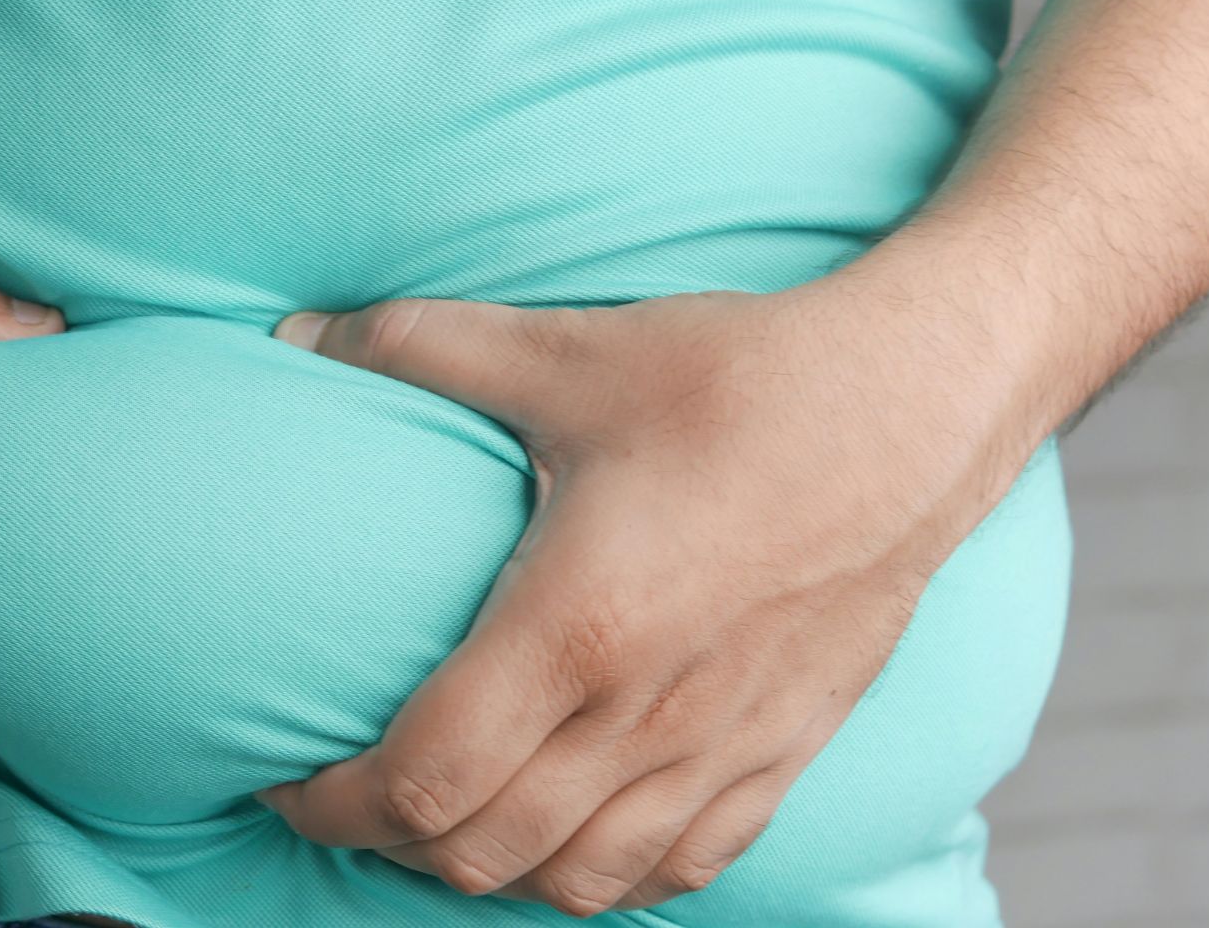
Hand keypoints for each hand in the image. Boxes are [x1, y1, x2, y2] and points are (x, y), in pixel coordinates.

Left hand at [254, 281, 1042, 913]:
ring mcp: (723, 748)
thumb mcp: (565, 350)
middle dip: (389, 844)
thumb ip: (415, 346)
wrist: (920, 404)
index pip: (423, 779)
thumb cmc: (741, 379)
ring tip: (445, 820)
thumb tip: (294, 336)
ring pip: (577, 881)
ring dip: (489, 870)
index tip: (288, 779)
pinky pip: (682, 871)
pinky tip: (570, 836)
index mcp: (576, 627)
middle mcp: (646, 714)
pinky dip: (604, 877)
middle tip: (350, 794)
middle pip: (482, 853)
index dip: (333, 804)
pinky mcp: (785, 752)